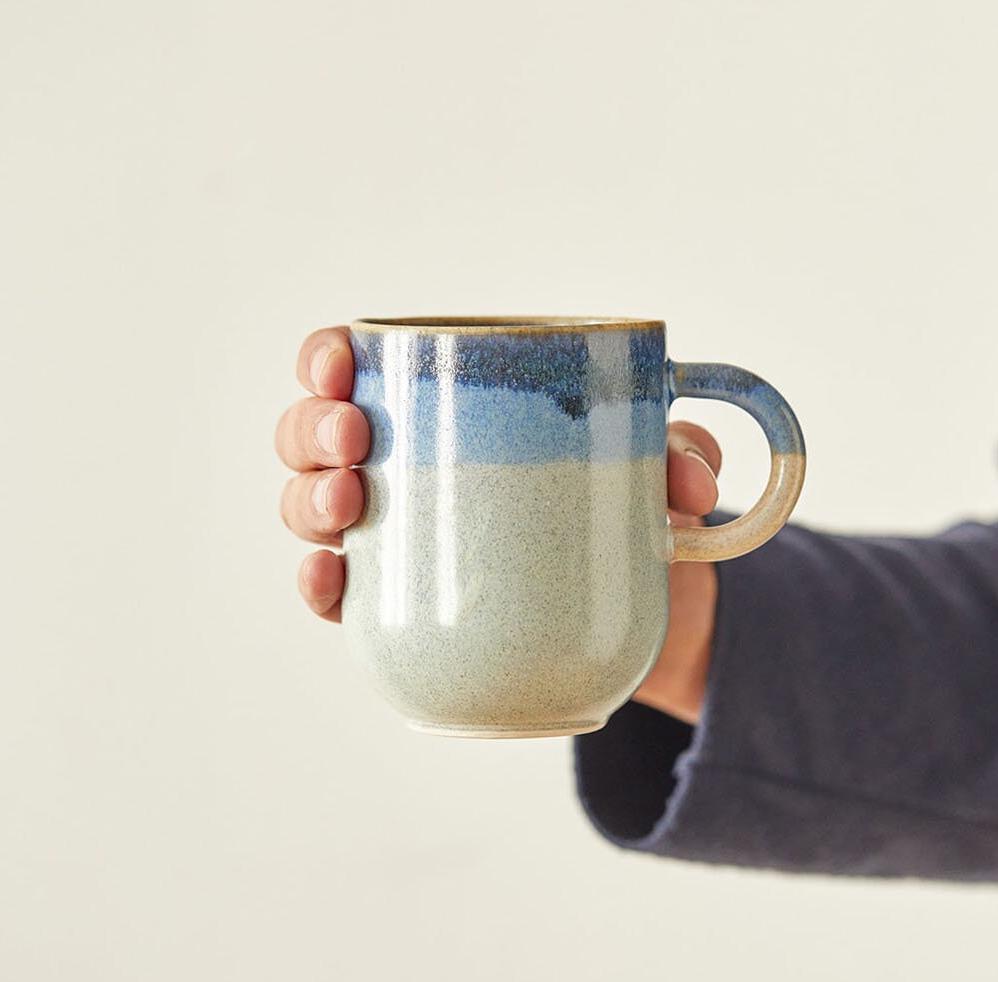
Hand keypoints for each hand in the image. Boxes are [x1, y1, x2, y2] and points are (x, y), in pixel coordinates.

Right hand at [275, 326, 720, 724]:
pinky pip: (340, 597)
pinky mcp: (403, 609)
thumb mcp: (662, 468)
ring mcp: (395, 539)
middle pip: (313, 434)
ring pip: (310, 507)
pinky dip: (320, 585)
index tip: (341, 360)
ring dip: (309, 498)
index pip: (358, 365)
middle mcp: (401, 468)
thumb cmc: (634, 502)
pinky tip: (330, 576)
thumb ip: (682, 456)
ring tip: (349, 500)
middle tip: (355, 439)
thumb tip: (688, 483)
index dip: (326, 355)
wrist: (648, 603)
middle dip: (313, 428)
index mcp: (445, 409)